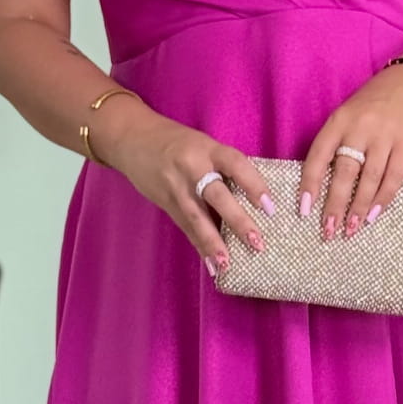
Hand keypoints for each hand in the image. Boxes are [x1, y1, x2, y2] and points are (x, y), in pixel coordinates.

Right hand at [100, 102, 274, 275]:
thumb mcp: (204, 145)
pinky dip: (199, 246)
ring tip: (226, 264)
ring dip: (212, 243)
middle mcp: (192, 168)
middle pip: (216, 195)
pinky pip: (185, 227)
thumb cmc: (178, 142)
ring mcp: (176, 187)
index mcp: (208, 149)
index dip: (254, 185)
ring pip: (197, 217)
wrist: (132, 139)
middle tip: (257, 242)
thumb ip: (224, 167)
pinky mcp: (166, 203)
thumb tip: (253, 199)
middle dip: (237, 221)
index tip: (269, 207)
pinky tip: (211, 264)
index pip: (235, 165)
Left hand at [299, 63, 402, 237]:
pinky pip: (394, 177)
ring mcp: (384, 136)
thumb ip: (333, 144)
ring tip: (351, 229)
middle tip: (328, 230)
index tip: (304, 210)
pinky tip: (374, 215)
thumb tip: (317, 187)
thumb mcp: (345, 116)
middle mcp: (360, 128)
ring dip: (359, 208)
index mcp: (338, 121)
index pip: (318, 156)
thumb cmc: (369, 106)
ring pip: (369, 179)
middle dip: (335, 204)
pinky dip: (383, 198)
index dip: (309, 184)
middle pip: (344, 172)